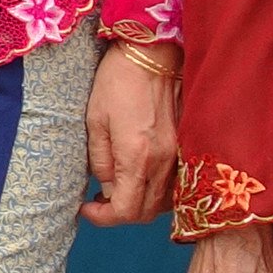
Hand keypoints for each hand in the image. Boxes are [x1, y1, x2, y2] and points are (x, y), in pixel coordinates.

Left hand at [79, 45, 179, 225]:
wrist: (152, 55)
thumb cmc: (118, 82)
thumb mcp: (95, 121)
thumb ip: (100, 159)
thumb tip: (105, 186)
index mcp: (137, 157)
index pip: (125, 210)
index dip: (103, 217)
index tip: (87, 208)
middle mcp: (163, 162)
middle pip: (146, 212)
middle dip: (119, 214)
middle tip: (98, 201)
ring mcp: (178, 155)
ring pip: (163, 202)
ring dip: (139, 204)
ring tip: (117, 190)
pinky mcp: (185, 146)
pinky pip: (174, 184)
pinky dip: (156, 191)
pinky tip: (139, 178)